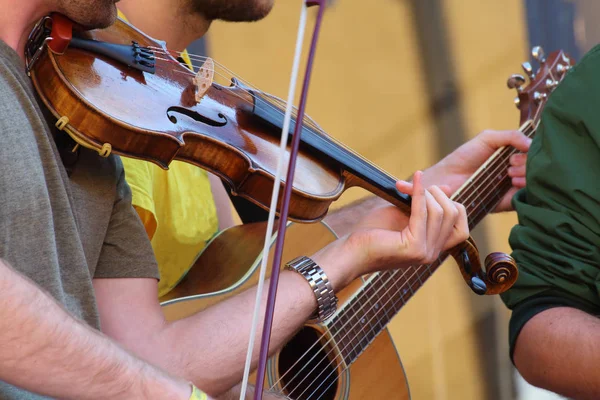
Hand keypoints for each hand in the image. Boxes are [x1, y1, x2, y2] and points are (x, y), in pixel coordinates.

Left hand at [314, 171, 468, 288]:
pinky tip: (411, 182)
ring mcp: (425, 252)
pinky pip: (422, 213)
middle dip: (437, 194)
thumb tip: (448, 188)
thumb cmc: (373, 233)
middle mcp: (433, 254)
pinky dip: (418, 194)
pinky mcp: (414, 247)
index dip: (451, 204)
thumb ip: (425, 204)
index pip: (461, 226)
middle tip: (416, 188)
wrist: (351, 251)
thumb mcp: (404, 214)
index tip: (431, 192)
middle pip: (452, 214)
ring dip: (425, 194)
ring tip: (407, 188)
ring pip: (440, 212)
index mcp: (433, 249)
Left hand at [422, 130, 530, 211]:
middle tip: (511, 162)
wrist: (446, 178)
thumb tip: (533, 143)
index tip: (525, 149)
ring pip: (535, 183)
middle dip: (528, 163)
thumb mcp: (488, 139)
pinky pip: (525, 198)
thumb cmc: (465, 157)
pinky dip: (524, 187)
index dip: (535, 152)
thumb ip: (511, 136)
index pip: (536, 156)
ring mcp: (513, 189)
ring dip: (526, 173)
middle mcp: (516, 174)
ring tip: (509, 171)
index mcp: (514, 159)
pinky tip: (513, 181)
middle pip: (538, 169)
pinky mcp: (507, 203)